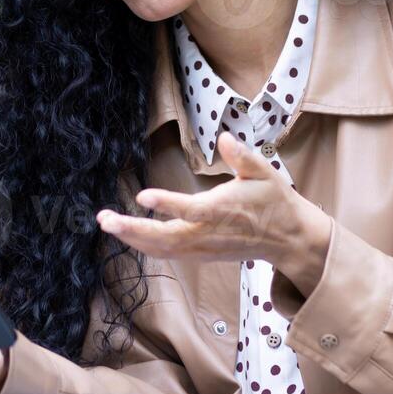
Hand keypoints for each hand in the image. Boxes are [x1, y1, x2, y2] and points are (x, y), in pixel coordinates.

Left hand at [96, 132, 330, 270]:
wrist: (287, 238)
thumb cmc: (273, 200)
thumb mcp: (265, 172)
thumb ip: (243, 157)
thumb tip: (225, 138)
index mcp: (223, 210)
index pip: (191, 210)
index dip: (167, 204)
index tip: (142, 196)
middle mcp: (208, 233)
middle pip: (166, 237)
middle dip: (133, 229)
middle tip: (104, 219)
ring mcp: (203, 248)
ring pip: (162, 249)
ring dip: (131, 237)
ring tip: (106, 222)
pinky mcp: (200, 255)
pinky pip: (167, 254)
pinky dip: (144, 245)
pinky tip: (126, 234)